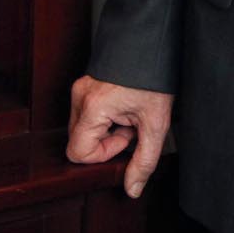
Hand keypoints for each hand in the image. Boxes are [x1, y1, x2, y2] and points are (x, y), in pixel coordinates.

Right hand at [66, 74, 173, 199]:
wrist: (153, 43)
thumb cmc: (155, 78)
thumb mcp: (155, 124)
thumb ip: (143, 162)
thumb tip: (132, 189)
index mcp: (93, 107)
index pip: (77, 152)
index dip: (103, 154)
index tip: (125, 138)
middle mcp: (80, 96)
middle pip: (79, 140)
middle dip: (106, 141)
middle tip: (130, 126)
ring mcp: (81, 88)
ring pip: (82, 127)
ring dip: (106, 129)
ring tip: (129, 114)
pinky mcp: (86, 84)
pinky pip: (86, 113)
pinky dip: (104, 117)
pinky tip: (124, 106)